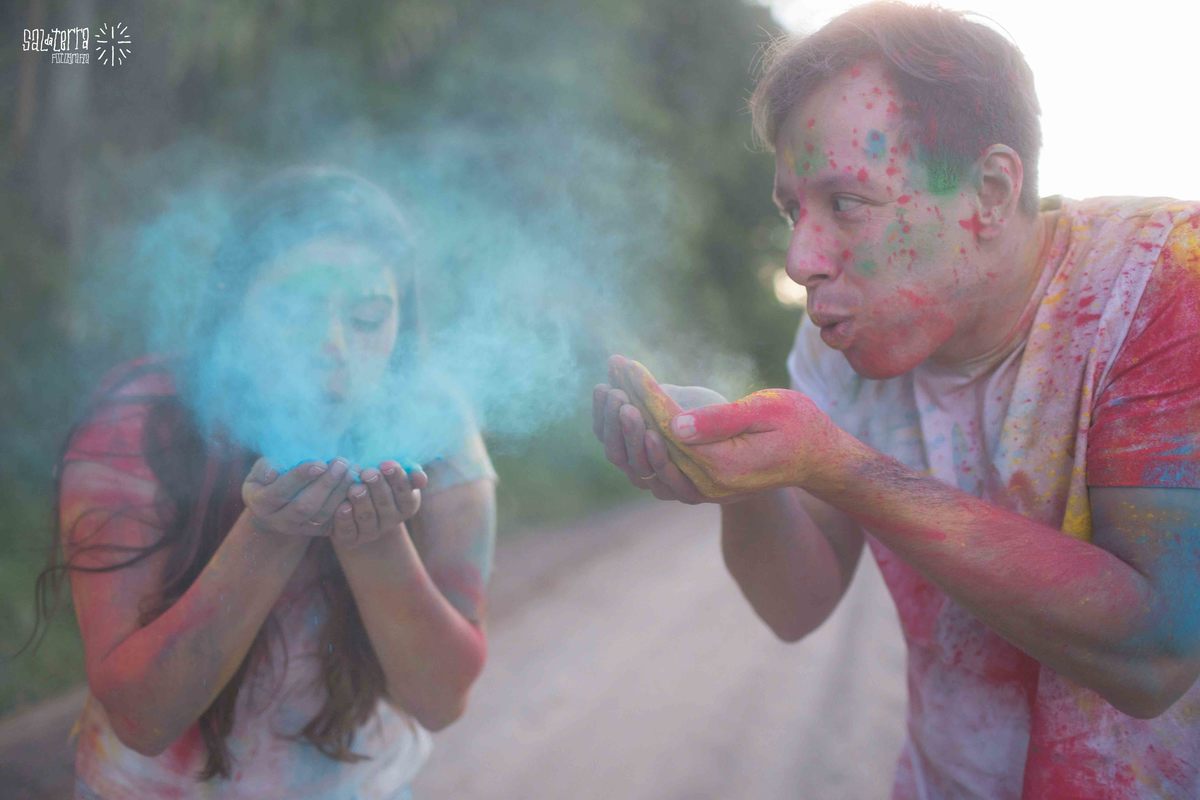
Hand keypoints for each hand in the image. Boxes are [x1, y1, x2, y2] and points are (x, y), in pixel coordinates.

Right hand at [243, 457, 354, 535]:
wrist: (274, 510)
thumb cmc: (267, 482)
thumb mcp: (258, 473)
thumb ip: (264, 468)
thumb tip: (273, 472)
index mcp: (261, 504)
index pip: (281, 492)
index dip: (300, 477)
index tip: (320, 463)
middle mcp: (280, 521)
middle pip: (305, 506)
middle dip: (325, 484)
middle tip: (341, 463)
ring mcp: (299, 529)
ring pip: (323, 515)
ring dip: (340, 492)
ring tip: (352, 470)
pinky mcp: (317, 531)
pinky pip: (335, 520)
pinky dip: (348, 503)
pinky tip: (357, 485)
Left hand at [332, 461, 428, 547]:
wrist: (357, 505)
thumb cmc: (379, 482)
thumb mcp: (395, 476)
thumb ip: (409, 475)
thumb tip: (420, 477)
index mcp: (406, 506)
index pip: (405, 494)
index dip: (397, 479)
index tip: (386, 464)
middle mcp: (391, 522)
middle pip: (385, 505)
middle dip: (377, 487)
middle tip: (368, 472)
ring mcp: (371, 532)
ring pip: (367, 518)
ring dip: (362, 502)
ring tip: (355, 487)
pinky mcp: (352, 539)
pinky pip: (349, 532)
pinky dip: (345, 520)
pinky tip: (342, 506)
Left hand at [605, 355, 842, 498]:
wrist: (817, 458)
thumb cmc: (798, 425)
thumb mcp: (767, 411)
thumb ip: (720, 420)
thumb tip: (674, 424)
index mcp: (721, 465)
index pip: (669, 426)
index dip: (645, 393)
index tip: (627, 366)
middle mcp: (706, 484)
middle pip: (654, 440)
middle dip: (631, 400)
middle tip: (613, 368)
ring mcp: (702, 489)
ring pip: (652, 454)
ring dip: (630, 420)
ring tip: (612, 385)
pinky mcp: (701, 484)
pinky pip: (662, 461)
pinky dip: (643, 434)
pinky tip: (631, 408)